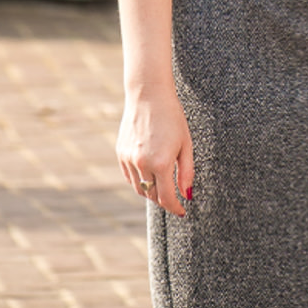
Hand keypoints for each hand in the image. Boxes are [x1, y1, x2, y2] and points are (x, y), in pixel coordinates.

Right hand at [116, 84, 195, 217]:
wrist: (148, 95)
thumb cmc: (172, 118)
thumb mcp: (186, 145)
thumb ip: (187, 173)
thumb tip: (187, 194)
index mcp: (161, 163)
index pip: (167, 198)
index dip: (176, 208)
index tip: (182, 211)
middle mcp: (141, 163)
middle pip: (152, 195)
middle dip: (164, 201)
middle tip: (174, 200)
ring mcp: (128, 158)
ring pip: (139, 188)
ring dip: (151, 192)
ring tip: (162, 188)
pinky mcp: (120, 152)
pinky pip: (129, 176)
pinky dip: (139, 181)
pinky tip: (149, 176)